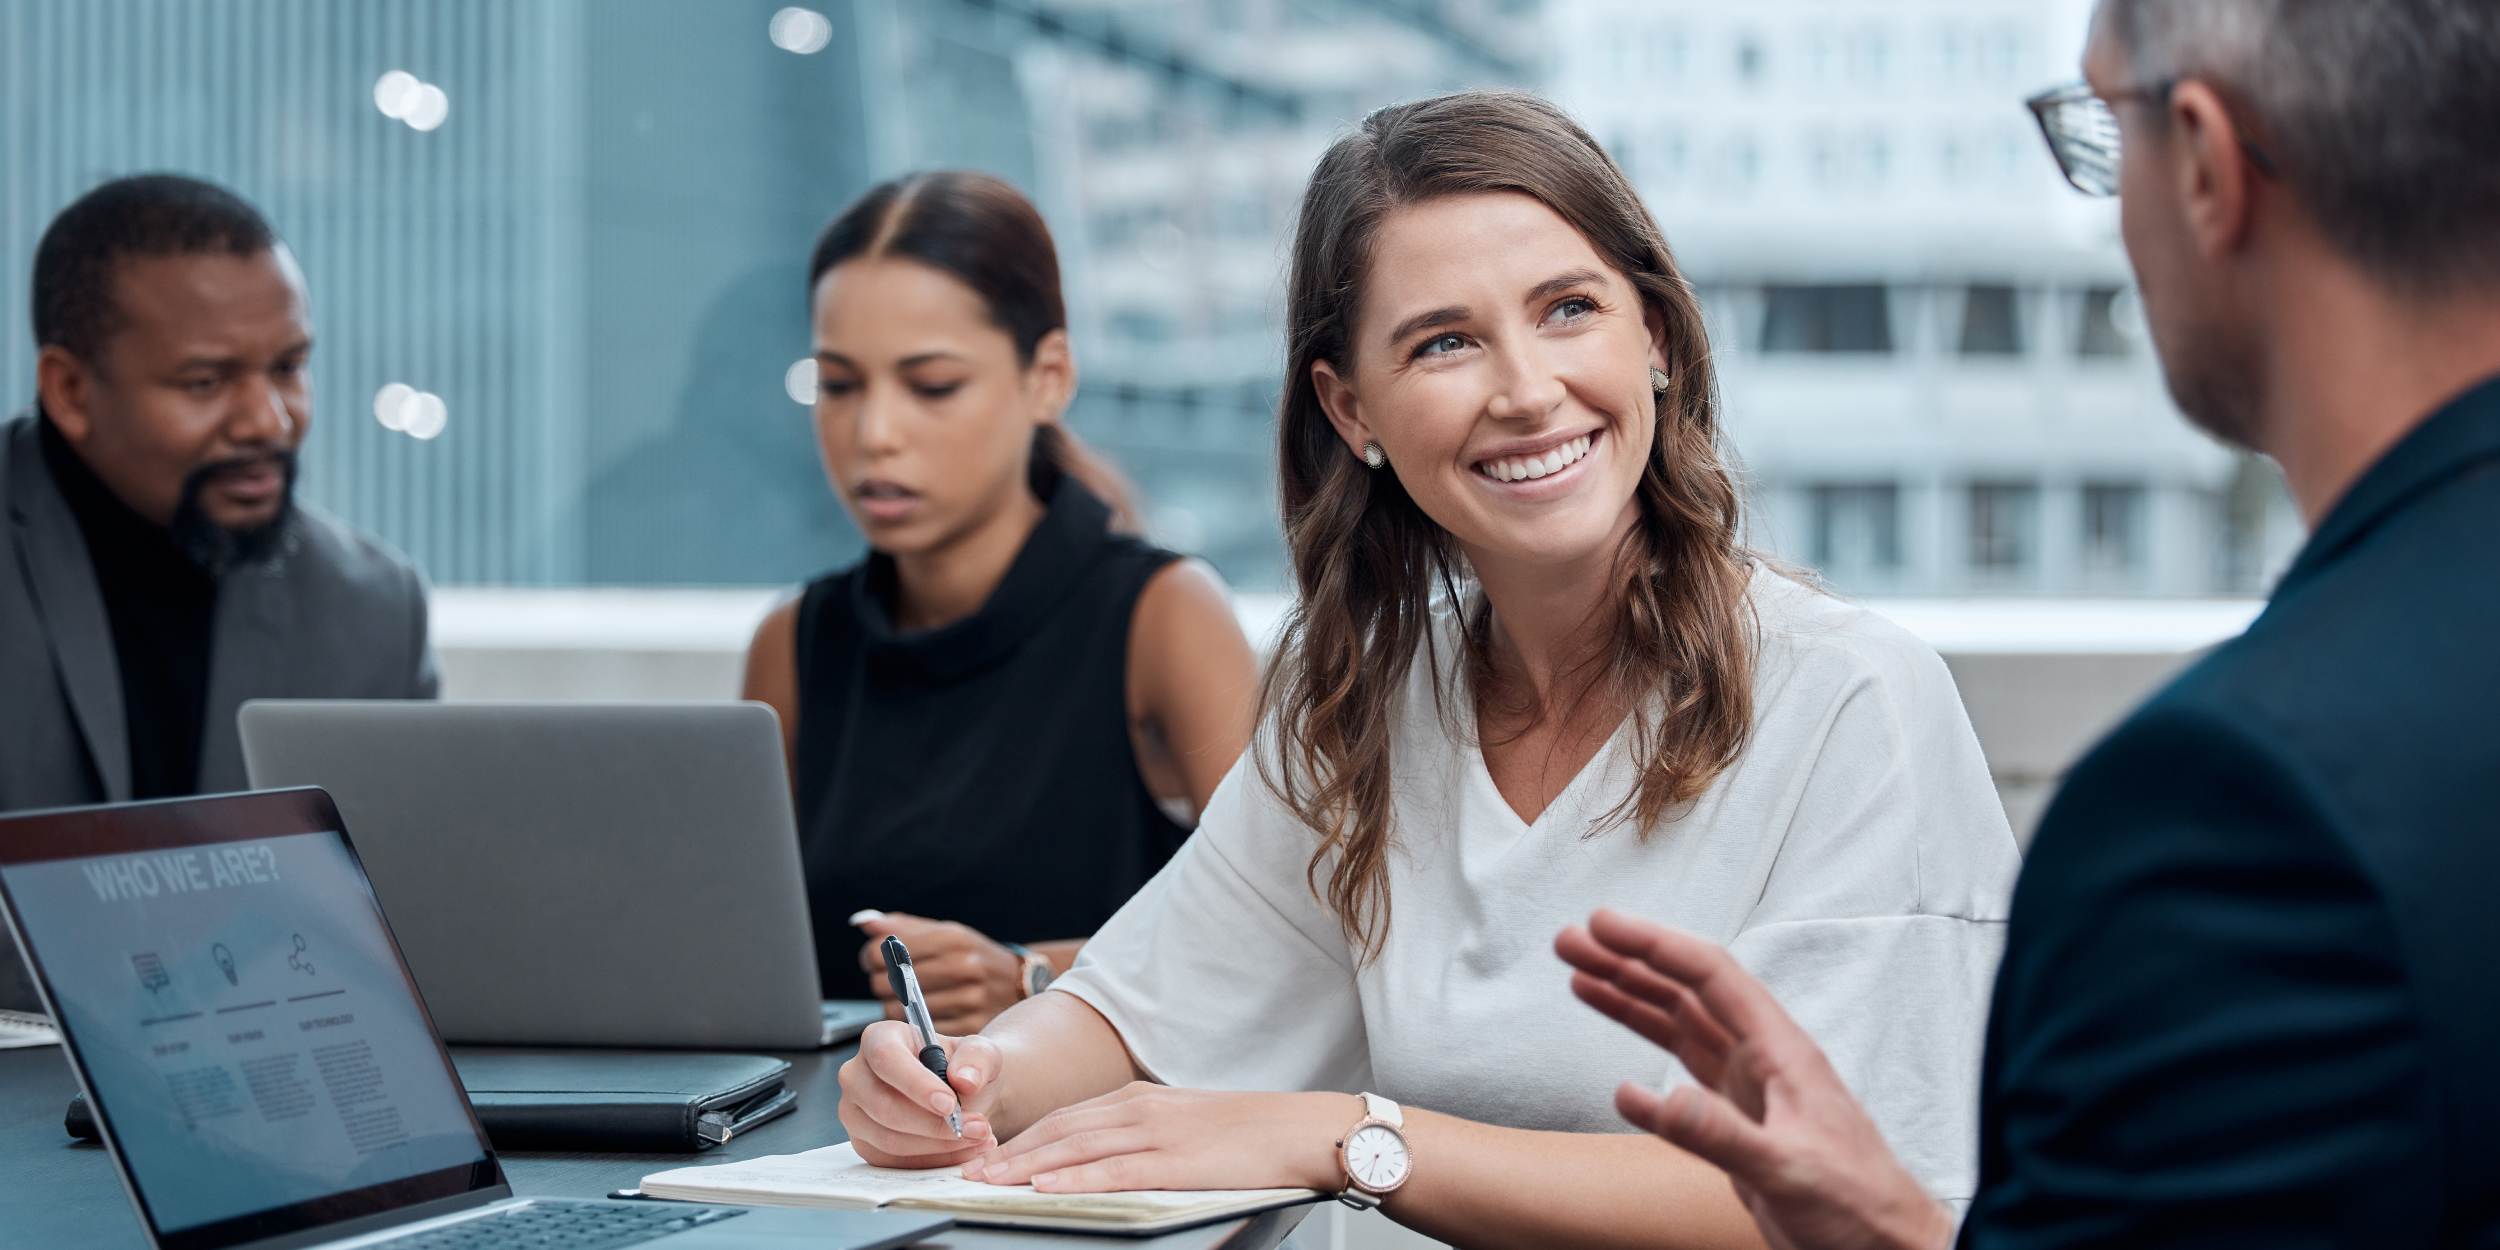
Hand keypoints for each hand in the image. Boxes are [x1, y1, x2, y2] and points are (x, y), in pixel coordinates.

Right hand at [835, 1019, 1002, 1168]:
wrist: (963, 1095)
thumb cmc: (964, 1068)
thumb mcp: (981, 1053)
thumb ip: (977, 1059)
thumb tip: (965, 1080)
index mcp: (879, 1038)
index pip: (886, 1059)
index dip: (916, 1084)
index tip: (949, 1104)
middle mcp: (857, 1074)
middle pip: (884, 1106)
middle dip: (934, 1124)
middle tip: (977, 1127)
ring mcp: (855, 1112)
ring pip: (889, 1140)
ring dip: (938, 1146)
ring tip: (978, 1138)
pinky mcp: (865, 1144)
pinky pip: (893, 1162)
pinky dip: (933, 1161)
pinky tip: (962, 1151)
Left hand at [858, 912, 1023, 1034]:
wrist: (1018, 983)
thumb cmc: (972, 956)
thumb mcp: (945, 933)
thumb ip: (903, 928)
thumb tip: (863, 922)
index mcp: (952, 939)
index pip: (883, 952)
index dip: (872, 957)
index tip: (875, 960)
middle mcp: (963, 966)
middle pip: (887, 983)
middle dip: (883, 983)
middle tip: (892, 983)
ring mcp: (969, 999)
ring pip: (899, 1012)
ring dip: (895, 1009)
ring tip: (908, 1001)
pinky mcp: (970, 1028)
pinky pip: (920, 1035)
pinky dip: (914, 1031)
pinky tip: (922, 1020)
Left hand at [961, 1084, 1345, 1194]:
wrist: (1301, 1129)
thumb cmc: (1249, 1134)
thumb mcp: (1185, 1125)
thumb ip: (1143, 1135)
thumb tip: (1102, 1156)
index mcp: (1140, 1099)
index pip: (1065, 1117)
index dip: (1022, 1137)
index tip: (988, 1155)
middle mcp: (1140, 1109)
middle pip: (1059, 1129)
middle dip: (1010, 1151)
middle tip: (968, 1170)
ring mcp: (1157, 1133)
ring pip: (1076, 1147)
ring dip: (1026, 1165)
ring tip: (989, 1181)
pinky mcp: (1175, 1161)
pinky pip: (1114, 1170)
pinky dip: (1074, 1177)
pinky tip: (1046, 1186)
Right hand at [1556, 908, 1955, 1249]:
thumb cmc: (1860, 1206)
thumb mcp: (1787, 1170)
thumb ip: (1718, 1133)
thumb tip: (1647, 1096)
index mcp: (1781, 1052)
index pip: (1709, 977)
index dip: (1654, 945)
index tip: (1604, 925)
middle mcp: (1762, 1059)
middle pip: (1686, 992)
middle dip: (1628, 961)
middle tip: (1572, 940)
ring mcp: (1749, 1089)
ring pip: (1679, 1025)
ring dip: (1630, 997)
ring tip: (1579, 973)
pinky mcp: (1739, 1122)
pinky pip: (1683, 1071)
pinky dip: (1644, 1055)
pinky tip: (1617, 1060)